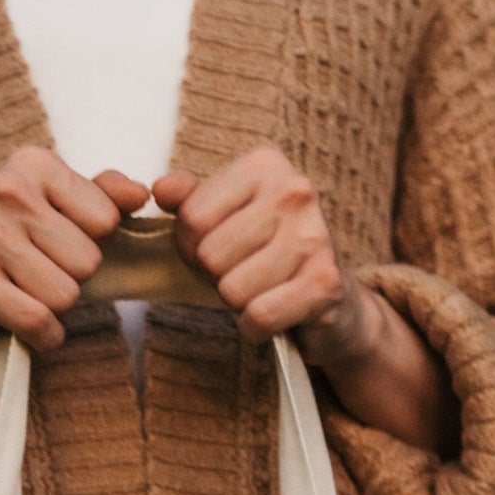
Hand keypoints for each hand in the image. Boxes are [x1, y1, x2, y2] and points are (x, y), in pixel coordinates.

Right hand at [0, 148, 149, 359]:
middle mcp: (7, 189)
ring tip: (23, 292)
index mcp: (32, 164)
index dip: (89, 244)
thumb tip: (141, 193)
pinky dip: (42, 335)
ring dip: (53, 308)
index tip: (54, 243)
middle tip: (34, 273)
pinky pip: (38, 321)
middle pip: (88, 261)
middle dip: (69, 279)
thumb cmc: (8, 247)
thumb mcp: (53, 209)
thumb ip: (102, 196)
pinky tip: (24, 324)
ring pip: (66, 295)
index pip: (106, 219)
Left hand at [153, 148, 458, 456]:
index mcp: (265, 165)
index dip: (193, 248)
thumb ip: (193, 201)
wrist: (334, 303)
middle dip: (218, 279)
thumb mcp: (230, 218)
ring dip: (240, 305)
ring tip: (264, 292)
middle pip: (210, 255)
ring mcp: (314, 236)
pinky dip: (257, 328)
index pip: (191, 217)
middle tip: (246, 276)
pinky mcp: (325, 283)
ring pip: (232, 290)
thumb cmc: (271, 257)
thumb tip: (160, 189)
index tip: (223, 251)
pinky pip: (259, 316)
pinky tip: (275, 316)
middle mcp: (295, 191)